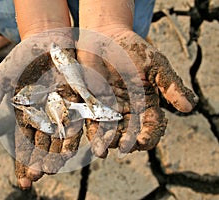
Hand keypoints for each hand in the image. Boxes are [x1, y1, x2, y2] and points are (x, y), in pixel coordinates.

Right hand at [0, 31, 83, 188]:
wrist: (46, 43)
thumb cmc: (22, 60)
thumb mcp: (2, 78)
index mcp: (26, 116)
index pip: (23, 146)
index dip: (23, 164)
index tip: (25, 183)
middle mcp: (45, 118)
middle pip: (43, 144)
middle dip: (42, 160)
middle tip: (41, 175)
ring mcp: (62, 110)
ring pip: (63, 136)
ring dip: (62, 151)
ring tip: (61, 166)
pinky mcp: (78, 101)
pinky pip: (83, 119)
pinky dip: (85, 133)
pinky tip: (86, 147)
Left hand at [77, 29, 196, 156]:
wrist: (106, 38)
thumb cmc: (133, 50)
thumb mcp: (155, 65)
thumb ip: (170, 85)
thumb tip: (190, 107)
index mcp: (146, 104)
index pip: (151, 127)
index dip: (148, 136)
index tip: (143, 140)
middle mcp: (128, 110)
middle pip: (129, 134)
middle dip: (126, 142)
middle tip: (123, 147)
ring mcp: (109, 109)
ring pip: (111, 132)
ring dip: (108, 143)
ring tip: (104, 150)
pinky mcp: (92, 104)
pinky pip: (93, 122)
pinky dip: (93, 134)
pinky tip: (94, 143)